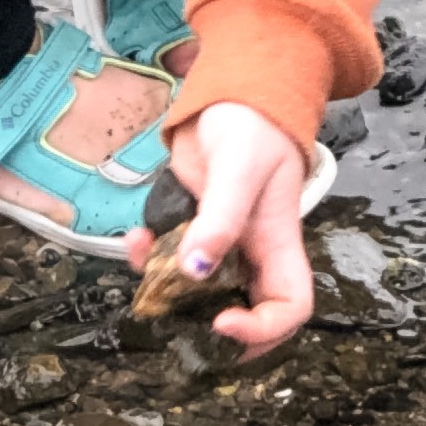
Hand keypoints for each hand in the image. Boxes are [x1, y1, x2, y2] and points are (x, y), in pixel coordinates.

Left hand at [153, 101, 311, 353]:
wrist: (230, 95)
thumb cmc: (252, 127)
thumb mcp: (239, 169)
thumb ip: (219, 219)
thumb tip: (195, 271)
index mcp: (279, 245)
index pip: (290, 307)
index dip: (263, 330)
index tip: (220, 323)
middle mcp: (253, 254)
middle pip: (245, 314)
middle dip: (205, 328)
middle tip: (170, 321)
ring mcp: (222, 246)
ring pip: (198, 295)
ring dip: (165, 292)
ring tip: (142, 262)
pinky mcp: (193, 232)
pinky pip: (169, 263)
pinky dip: (148, 259)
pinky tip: (135, 237)